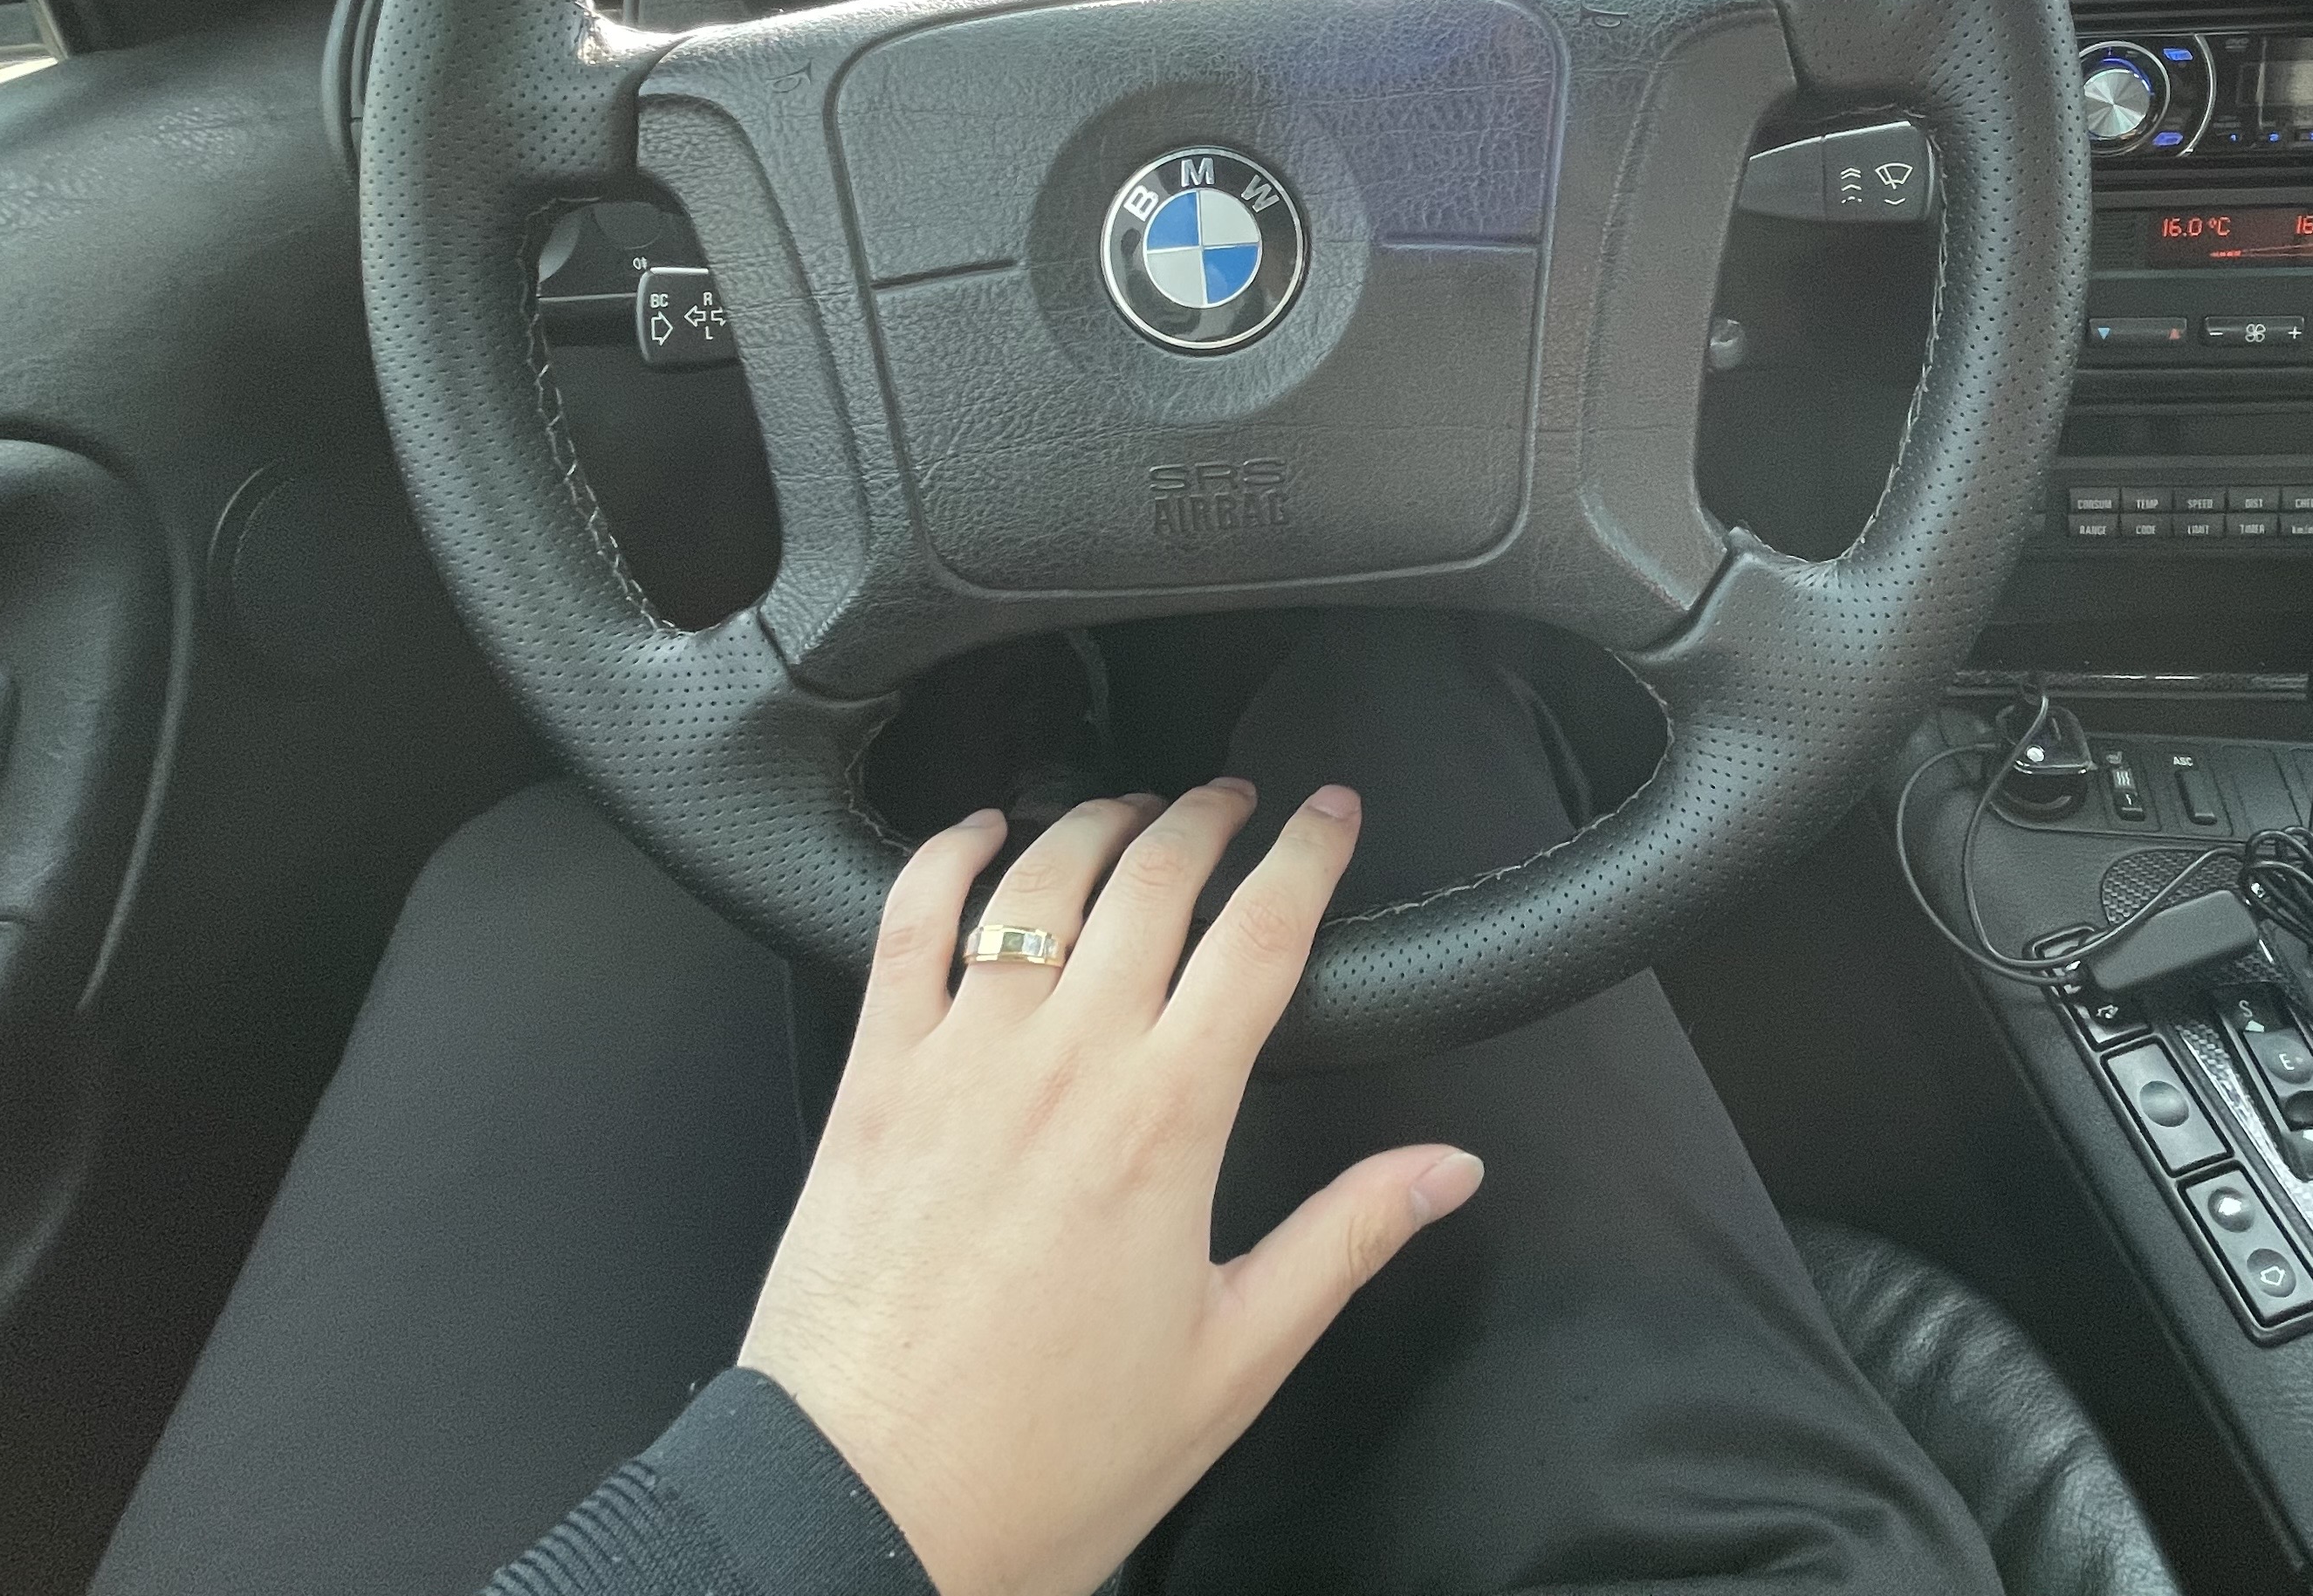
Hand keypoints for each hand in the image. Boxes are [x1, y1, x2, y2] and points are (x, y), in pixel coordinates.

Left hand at [739, 780, 1483, 1595]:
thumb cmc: (1042, 1458)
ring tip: (1134, 811)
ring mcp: (959, 1060)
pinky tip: (981, 834)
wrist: (864, 1509)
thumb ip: (1346, 1240)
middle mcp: (1064, 1066)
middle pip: (1154, 878)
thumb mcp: (1234, 1360)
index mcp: (1167, 1123)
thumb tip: (1448, 1171)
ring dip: (1098, 822)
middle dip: (1211, 817)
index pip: (1262, 934)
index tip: (1331, 815)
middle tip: (1240, 802)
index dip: (1308, 853)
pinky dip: (949, 856)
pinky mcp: (873, 1080)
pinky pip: (909, 924)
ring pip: (1040, 879)